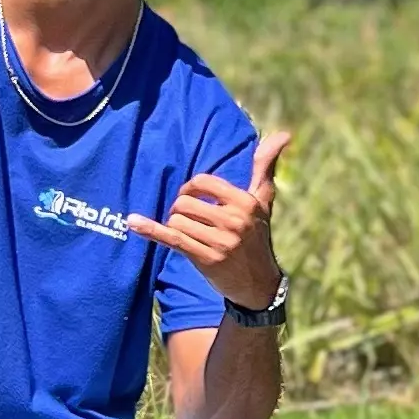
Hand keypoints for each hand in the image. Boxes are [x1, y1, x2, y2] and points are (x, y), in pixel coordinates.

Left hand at [127, 125, 289, 306]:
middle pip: (185, 201)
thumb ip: (265, 167)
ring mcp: (219, 241)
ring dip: (176, 225)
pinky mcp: (204, 259)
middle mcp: (234, 220)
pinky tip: (133, 222)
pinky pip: (171, 238)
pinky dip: (150, 230)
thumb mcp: (263, 201)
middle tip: (189, 219)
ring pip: (177, 220)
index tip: (193, 198)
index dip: (191, 188)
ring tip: (189, 233)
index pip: (202, 181)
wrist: (259, 283)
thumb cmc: (257, 236)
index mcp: (246, 202)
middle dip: (181, 209)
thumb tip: (284, 134)